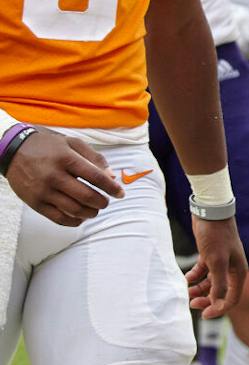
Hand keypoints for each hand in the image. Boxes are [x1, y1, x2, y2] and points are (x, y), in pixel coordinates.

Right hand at [3, 129, 121, 226]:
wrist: (13, 150)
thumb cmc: (48, 145)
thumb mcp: (73, 143)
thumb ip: (94, 158)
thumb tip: (111, 176)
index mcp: (66, 159)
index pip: (95, 177)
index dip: (111, 188)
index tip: (120, 194)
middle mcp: (54, 176)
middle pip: (86, 196)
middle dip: (102, 202)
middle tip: (106, 202)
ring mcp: (43, 191)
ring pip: (73, 210)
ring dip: (89, 213)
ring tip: (95, 210)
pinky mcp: (34, 203)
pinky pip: (57, 218)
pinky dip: (72, 221)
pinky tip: (80, 218)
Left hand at [187, 214, 247, 317]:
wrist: (210, 212)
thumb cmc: (216, 236)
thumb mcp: (217, 262)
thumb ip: (218, 284)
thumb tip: (217, 303)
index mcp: (239, 272)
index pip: (232, 298)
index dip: (219, 309)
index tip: (203, 314)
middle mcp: (232, 269)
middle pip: (220, 293)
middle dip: (206, 301)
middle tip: (191, 304)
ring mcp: (221, 263)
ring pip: (209, 284)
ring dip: (197, 290)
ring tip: (184, 292)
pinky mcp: (210, 256)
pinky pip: (202, 273)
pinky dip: (193, 278)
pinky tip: (184, 279)